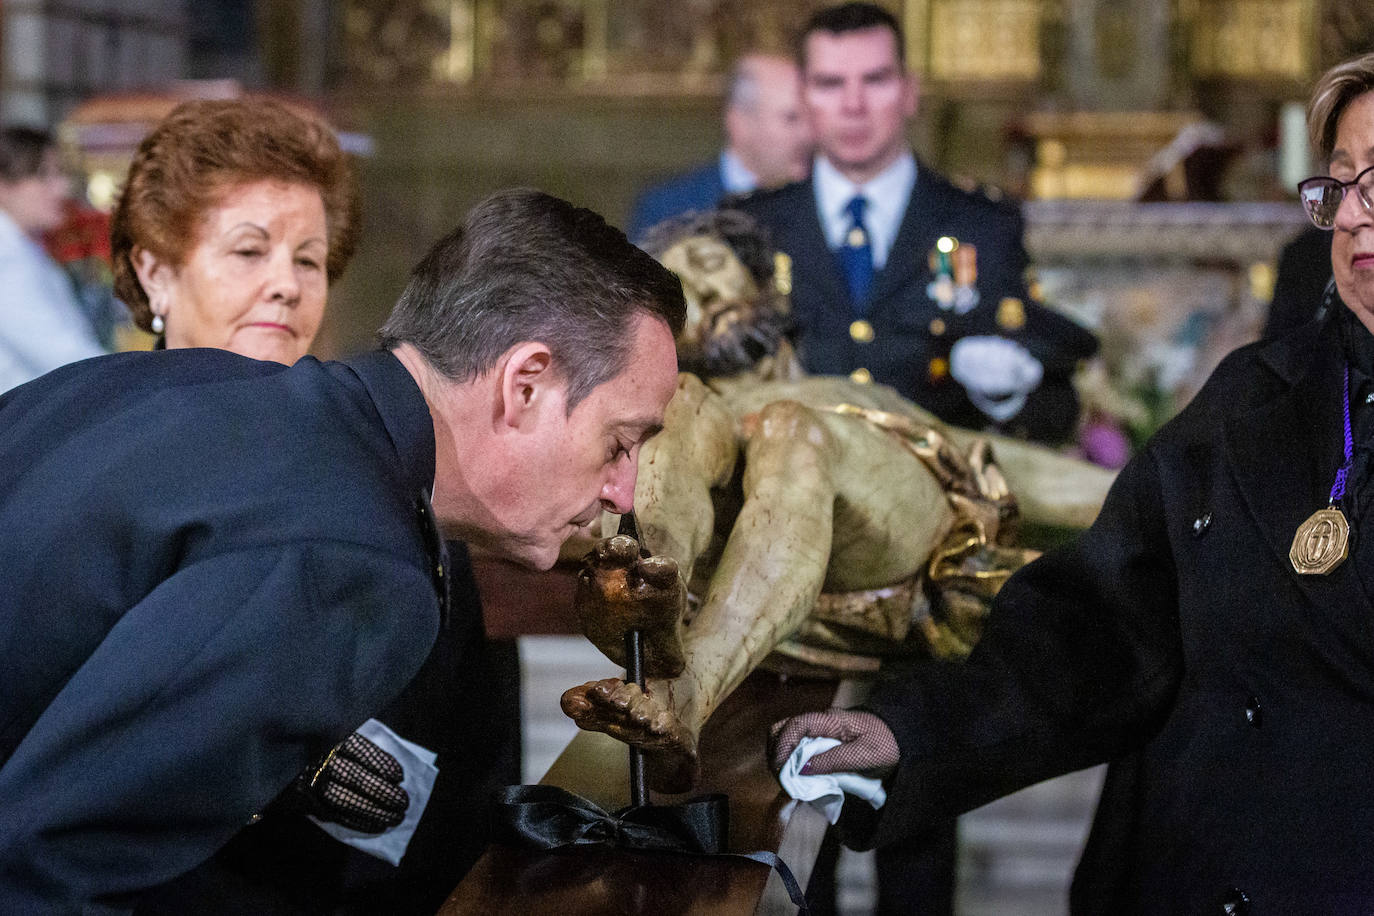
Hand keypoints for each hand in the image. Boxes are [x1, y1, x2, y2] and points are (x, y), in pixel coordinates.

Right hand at [294, 731, 408, 833]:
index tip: (400, 776)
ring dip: (374, 811)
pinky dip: (357, 821)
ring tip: (395, 817)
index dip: (381, 764)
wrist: (270, 760)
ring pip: (347, 800)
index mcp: (327, 738)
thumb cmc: (308, 743)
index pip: (360, 751)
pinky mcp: (303, 802)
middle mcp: (318, 761)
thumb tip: (386, 767)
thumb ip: (352, 743)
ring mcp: (309, 783)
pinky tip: (375, 825)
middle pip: (357, 778)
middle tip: (403, 803)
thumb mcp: (328, 732)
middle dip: (383, 792)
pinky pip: (334, 815)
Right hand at [769, 708, 898, 776]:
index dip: (783, 746)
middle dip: (776, 752)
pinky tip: (798, 776)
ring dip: (783, 757)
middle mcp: (821, 721)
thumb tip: (801, 769)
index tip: (780, 769)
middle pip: (784, 728)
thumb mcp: (864, 756)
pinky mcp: (822, 740)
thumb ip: (833, 761)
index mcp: (831, 720)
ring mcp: (820, 729)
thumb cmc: (887, 745)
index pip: (796, 725)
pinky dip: (792, 760)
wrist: (903, 738)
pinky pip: (798, 746)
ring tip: (788, 780)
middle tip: (781, 779)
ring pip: (788, 737)